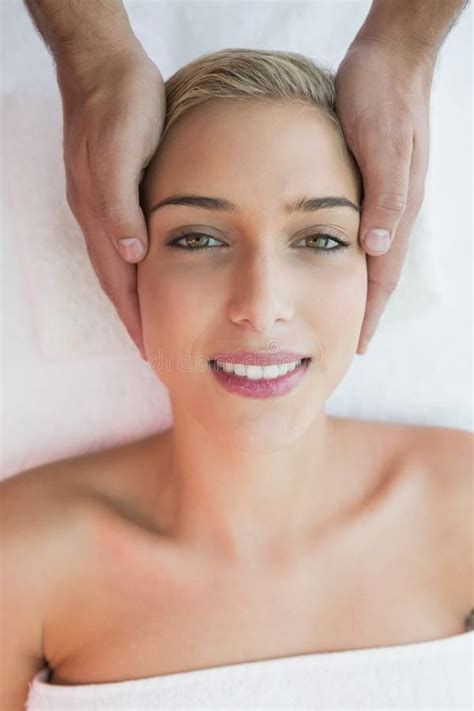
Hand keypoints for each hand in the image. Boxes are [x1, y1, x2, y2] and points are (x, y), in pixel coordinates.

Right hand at [56, 44, 165, 358]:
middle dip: (133, 317)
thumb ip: (120, 205)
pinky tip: (149, 271)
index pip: (119, 282)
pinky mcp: (116, 191)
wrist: (105, 67)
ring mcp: (105, 205)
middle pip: (117, 281)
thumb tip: (131, 256)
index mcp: (100, 216)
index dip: (134, 316)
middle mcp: (99, 217)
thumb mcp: (119, 153)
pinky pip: (125, 242)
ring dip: (134, 296)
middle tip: (152, 348)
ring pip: (120, 265)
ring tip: (151, 322)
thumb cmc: (120, 107)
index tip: (150, 349)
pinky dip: (137, 267)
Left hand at [335, 38, 434, 353]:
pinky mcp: (367, 180)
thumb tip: (376, 248)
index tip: (356, 345)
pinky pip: (357, 229)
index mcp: (396, 208)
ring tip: (338, 310)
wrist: (388, 59)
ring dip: (354, 284)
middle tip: (344, 339)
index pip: (382, 275)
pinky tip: (330, 258)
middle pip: (376, 272)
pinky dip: (345, 253)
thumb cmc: (383, 98)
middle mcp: (390, 208)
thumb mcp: (384, 146)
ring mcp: (381, 196)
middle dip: (363, 308)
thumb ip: (385, 197)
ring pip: (367, 253)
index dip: (369, 312)